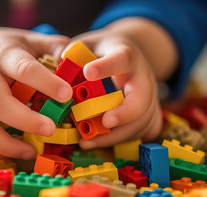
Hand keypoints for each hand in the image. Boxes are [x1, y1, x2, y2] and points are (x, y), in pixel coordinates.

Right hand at [0, 25, 71, 158]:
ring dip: (4, 144)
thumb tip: (78, 59)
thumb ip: (52, 47)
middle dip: (25, 120)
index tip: (66, 95)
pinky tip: (8, 154)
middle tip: (50, 130)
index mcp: (2, 54)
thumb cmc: (2, 49)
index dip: (45, 82)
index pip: (23, 68)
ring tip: (30, 152)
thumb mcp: (27, 40)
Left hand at [66, 18, 177, 148]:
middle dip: (125, 112)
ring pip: (141, 121)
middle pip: (142, 98)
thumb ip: (74, 53)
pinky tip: (98, 142)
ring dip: (115, 134)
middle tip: (106, 121)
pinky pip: (140, 132)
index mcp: (127, 56)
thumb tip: (57, 64)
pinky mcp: (149, 115)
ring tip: (88, 141)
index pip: (121, 59)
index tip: (88, 72)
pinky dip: (120, 140)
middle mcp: (142, 78)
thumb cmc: (104, 52)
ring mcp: (149, 98)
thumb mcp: (90, 44)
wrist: (131, 58)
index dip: (106, 66)